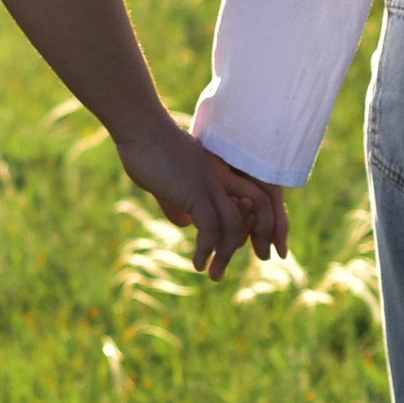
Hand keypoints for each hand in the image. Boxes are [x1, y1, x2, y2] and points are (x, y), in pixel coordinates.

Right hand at [116, 110, 278, 276]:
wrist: (141, 128)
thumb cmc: (149, 150)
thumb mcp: (170, 180)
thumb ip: (180, 202)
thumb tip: (185, 224)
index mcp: (223, 172)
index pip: (256, 199)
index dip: (254, 223)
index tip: (237, 243)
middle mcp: (225, 177)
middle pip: (262, 208)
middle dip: (263, 237)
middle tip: (256, 258)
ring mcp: (212, 183)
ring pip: (236, 225)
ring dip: (226, 255)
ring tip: (213, 274)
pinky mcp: (195, 191)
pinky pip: (211, 227)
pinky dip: (207, 250)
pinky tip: (197, 262)